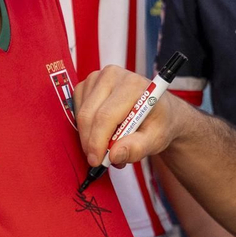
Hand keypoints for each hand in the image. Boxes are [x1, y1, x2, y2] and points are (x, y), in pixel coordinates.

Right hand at [72, 65, 190, 171]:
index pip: (105, 116)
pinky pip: (77, 110)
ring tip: (109, 145)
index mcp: (133, 85)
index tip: (96, 161)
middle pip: (89, 115)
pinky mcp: (88, 84)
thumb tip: (114, 156)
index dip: (97, 142)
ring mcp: (97, 77)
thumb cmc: (158, 122)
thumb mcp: (156, 139)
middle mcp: (113, 75)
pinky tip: (101, 131)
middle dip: (90, 142)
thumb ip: (137, 148)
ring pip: (81, 114)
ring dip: (89, 136)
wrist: (158, 109)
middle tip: (99, 160)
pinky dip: (85, 126)